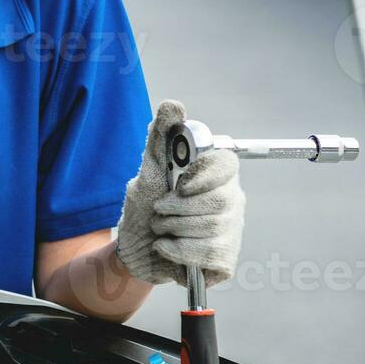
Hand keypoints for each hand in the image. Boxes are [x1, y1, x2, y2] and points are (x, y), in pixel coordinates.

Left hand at [114, 100, 245, 287]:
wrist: (133, 251)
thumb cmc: (143, 209)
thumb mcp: (147, 173)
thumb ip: (160, 141)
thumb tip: (173, 106)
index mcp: (214, 176)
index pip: (227, 165)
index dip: (203, 176)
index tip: (179, 186)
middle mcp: (229, 200)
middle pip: (219, 202)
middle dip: (177, 209)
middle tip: (159, 211)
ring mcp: (231, 229)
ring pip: (212, 229)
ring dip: (173, 230)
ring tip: (161, 230)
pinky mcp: (225, 257)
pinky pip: (210, 254)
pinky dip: (179, 252)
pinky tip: (167, 249)